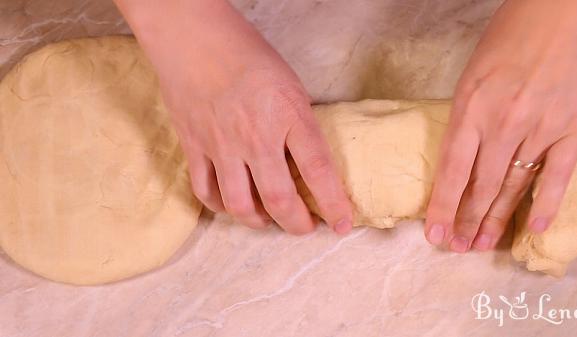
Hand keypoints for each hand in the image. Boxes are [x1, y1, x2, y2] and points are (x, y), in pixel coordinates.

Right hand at [115, 0, 352, 233]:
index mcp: (289, 115)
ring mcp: (222, 145)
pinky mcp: (194, 147)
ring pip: (240, 205)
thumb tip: (306, 162)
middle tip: (306, 227)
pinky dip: (221, 206)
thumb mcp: (290, 86)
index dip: (334, 204)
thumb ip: (298, 125)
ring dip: (259, 222)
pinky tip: (232, 203)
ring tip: (269, 220)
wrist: (194, 37)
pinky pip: (205, 191)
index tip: (342, 224)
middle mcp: (256, 137)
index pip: (319, 171)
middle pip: (280, 200)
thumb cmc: (247, 54)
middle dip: (297, 224)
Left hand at [424, 0, 576, 251]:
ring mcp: (541, 128)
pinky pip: (557, 175)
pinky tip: (531, 228)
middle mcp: (504, 123)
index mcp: (471, 107)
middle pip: (481, 185)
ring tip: (481, 244)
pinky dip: (544, 204)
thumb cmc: (511, 36)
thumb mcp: (472, 75)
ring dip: (496, 219)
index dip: (442, 206)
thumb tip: (460, 159)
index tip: (434, 234)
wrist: (563, 8)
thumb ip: (466, 117)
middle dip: (466, 220)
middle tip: (457, 247)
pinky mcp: (574, 128)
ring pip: (514, 185)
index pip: (451, 170)